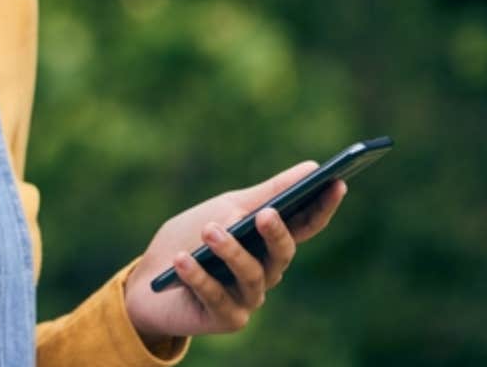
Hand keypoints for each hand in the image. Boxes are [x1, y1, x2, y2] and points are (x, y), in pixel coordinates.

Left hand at [123, 161, 347, 340]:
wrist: (149, 277)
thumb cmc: (192, 236)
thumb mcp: (228, 208)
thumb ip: (267, 193)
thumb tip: (312, 168)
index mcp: (270, 242)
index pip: (306, 226)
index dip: (323, 207)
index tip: (337, 182)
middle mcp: (267, 272)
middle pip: (283, 254)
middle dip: (275, 234)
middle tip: (264, 214)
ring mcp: (248, 297)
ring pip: (251, 275)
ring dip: (229, 251)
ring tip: (209, 230)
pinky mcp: (226, 318)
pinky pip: (216, 295)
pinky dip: (198, 275)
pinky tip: (183, 259)